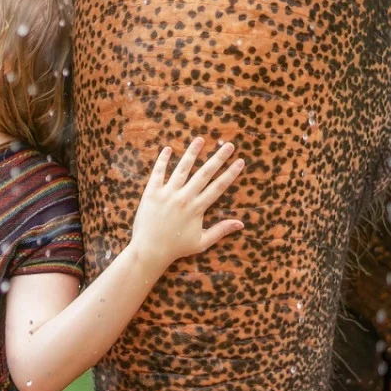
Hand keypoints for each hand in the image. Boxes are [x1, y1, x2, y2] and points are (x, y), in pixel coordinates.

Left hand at [130, 137, 245, 271]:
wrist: (149, 250)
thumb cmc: (176, 248)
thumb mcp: (202, 242)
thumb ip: (221, 230)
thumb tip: (241, 224)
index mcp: (197, 209)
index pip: (218, 187)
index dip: (230, 174)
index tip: (240, 162)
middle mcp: (184, 198)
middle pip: (204, 174)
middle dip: (218, 158)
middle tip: (229, 145)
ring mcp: (167, 193)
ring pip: (182, 168)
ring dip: (192, 153)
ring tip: (200, 139)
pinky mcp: (151, 193)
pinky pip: (158, 173)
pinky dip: (162, 161)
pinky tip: (168, 149)